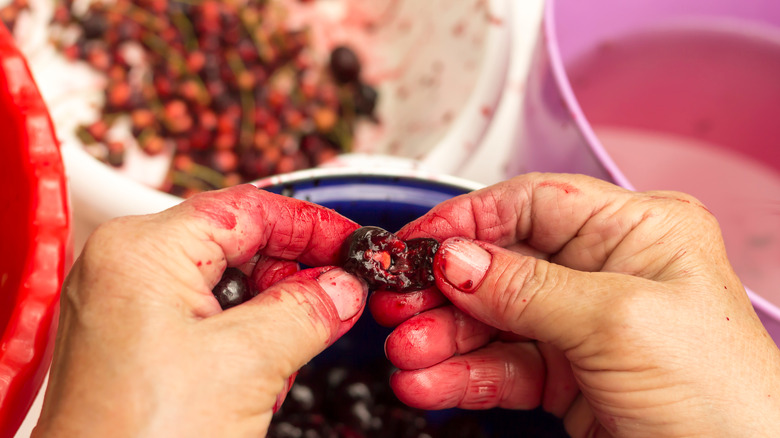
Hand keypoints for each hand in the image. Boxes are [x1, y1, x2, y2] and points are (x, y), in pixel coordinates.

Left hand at [33, 184, 366, 436]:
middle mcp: (126, 268)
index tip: (350, 244)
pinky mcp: (135, 341)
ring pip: (225, 284)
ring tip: (293, 350)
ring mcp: (127, 305)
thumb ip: (306, 311)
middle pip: (235, 245)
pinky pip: (205, 318)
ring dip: (271, 313)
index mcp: (141, 252)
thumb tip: (343, 286)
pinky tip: (261, 373)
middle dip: (291, 275)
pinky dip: (245, 337)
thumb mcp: (247, 365)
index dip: (308, 225)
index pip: (244, 210)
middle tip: (338, 298)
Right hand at [372, 173, 779, 436]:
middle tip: (398, 303)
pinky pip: (502, 367)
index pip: (534, 203)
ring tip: (405, 355)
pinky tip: (429, 382)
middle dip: (445, 289)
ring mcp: (583, 326)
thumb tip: (455, 257)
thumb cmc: (726, 399)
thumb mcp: (619, 322)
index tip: (418, 240)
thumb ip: (528, 287)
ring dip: (443, 338)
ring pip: (493, 321)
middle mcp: (607, 272)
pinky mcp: (569, 377)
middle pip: (502, 264)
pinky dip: (463, 375)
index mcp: (637, 232)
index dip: (470, 219)